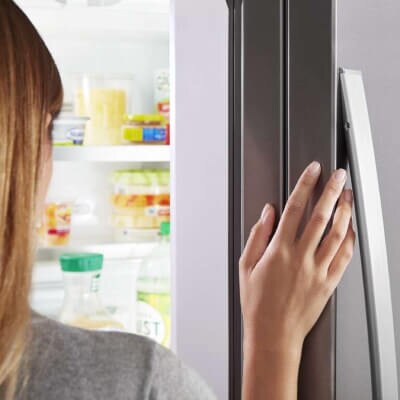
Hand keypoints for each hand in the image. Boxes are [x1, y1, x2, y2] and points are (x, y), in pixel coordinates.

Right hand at [240, 161, 354, 354]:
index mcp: (279, 250)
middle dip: (332, 191)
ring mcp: (318, 270)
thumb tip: (268, 213)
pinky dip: (350, 239)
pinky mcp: (329, 283)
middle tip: (339, 175)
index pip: (295, 209)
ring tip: (348, 196)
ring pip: (338, 234)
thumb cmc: (257, 303)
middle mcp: (301, 257)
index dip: (305, 186)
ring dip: (345, 211)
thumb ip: (258, 235)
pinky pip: (344, 257)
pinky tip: (351, 229)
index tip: (312, 171)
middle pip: (321, 216)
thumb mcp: (246, 266)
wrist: (273, 335)